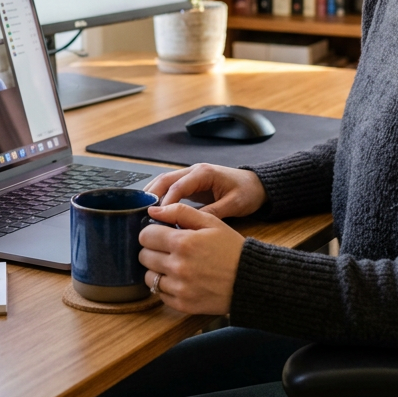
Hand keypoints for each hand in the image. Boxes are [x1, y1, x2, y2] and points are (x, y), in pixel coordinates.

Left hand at [139, 203, 243, 314]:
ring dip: (157, 270)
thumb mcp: (210, 222)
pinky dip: (165, 287)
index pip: (146, 236)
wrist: (249, 279)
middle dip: (153, 250)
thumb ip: (180, 212)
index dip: (151, 232)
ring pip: (149, 277)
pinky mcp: (182, 305)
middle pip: (144, 256)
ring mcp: (179, 288)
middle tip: (167, 249)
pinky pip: (159, 294)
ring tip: (173, 265)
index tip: (159, 234)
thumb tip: (152, 210)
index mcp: (183, 242)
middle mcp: (177, 266)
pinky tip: (179, 280)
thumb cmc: (230, 248)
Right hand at [145, 163, 266, 218]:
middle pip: (165, 179)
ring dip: (152, 194)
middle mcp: (194, 171)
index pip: (178, 186)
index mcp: (204, 173)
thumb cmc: (247, 192)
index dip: (165, 201)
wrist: (257, 185)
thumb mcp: (233, 204)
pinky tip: (153, 210)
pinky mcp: (191, 183)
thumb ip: (213, 212)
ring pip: (165, 181)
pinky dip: (160, 196)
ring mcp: (191, 175)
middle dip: (151, 195)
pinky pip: (171, 187)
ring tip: (140, 212)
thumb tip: (192, 225)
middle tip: (140, 213)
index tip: (156, 217)